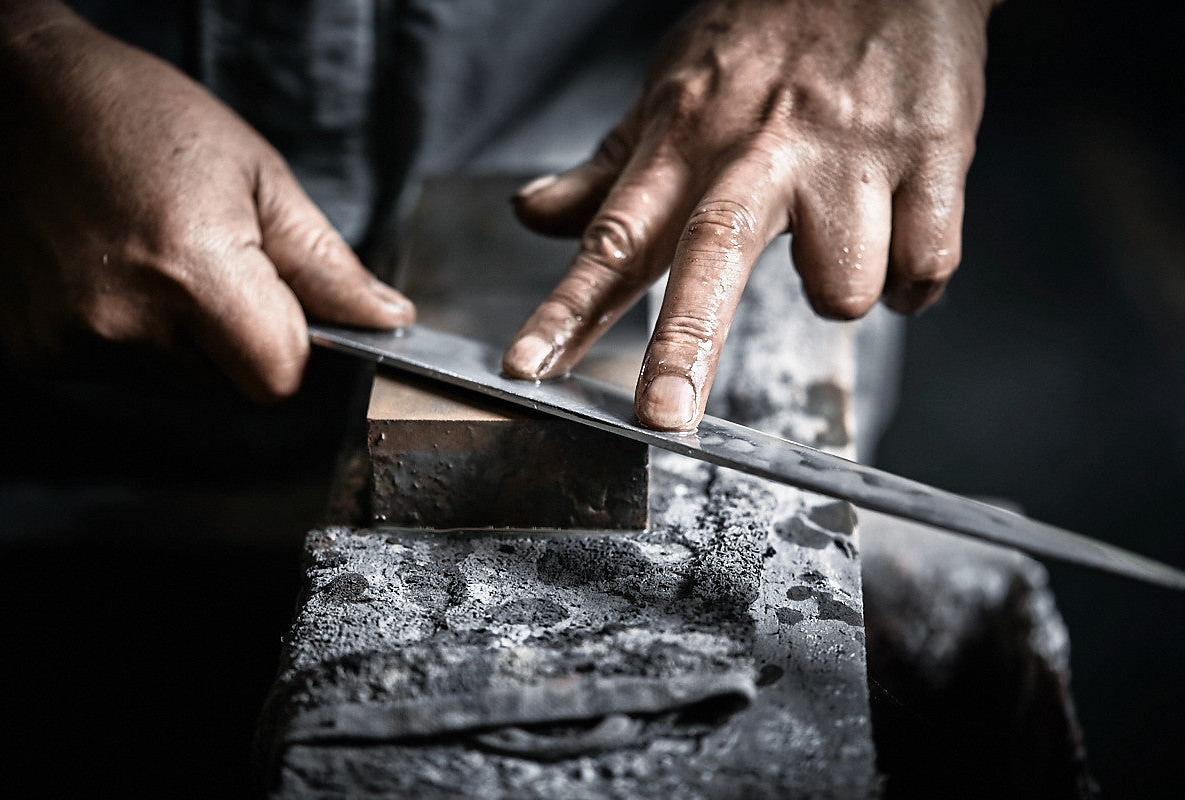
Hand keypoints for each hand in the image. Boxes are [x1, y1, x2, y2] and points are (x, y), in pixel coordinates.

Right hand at [0, 2, 413, 401]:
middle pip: (232, 386)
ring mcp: (71, 342)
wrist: (17, 96)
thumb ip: (327, 264)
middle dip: (241, 339)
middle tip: (212, 262)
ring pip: (182, 383)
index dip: (295, 348)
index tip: (288, 308)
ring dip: (188, 339)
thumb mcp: (258, 177)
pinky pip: (125, 371)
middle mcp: (123, 321)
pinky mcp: (39, 350)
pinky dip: (135, 336)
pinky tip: (117, 273)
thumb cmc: (143, 118)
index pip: (277, 378)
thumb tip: (389, 319)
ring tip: (158, 258)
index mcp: (190, 271)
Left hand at [504, 0, 994, 429]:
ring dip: (841, 290)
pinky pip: (922, 268)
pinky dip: (911, 279)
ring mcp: (848, 158)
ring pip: (841, 290)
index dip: (566, 310)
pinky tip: (899, 239)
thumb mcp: (674, 89)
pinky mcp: (933, 159)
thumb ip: (606, 168)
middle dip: (684, 347)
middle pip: (712, 259)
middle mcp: (760, 152)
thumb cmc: (771, 33)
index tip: (526, 370)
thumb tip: (529, 214)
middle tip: (663, 417)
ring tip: (843, 241)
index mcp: (688, 139)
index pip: (613, 236)